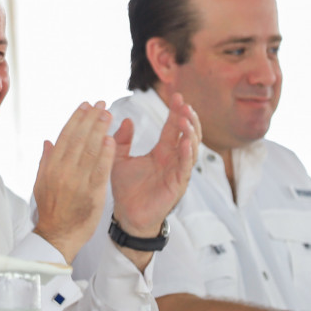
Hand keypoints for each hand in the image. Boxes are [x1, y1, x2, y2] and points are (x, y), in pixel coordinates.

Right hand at [31, 102, 114, 262]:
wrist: (57, 235)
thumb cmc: (50, 210)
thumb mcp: (40, 183)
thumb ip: (45, 160)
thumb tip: (47, 141)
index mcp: (51, 167)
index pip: (65, 137)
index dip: (76, 119)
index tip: (85, 105)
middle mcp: (63, 171)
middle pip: (78, 139)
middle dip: (90, 119)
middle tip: (101, 104)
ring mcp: (77, 182)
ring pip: (89, 150)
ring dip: (99, 130)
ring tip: (108, 114)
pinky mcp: (92, 193)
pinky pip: (100, 170)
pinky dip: (106, 154)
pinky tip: (111, 139)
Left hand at [110, 92, 200, 237]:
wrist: (126, 214)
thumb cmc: (125, 189)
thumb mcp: (119, 159)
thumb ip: (122, 140)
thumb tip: (125, 120)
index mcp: (161, 152)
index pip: (172, 128)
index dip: (176, 112)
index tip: (177, 95)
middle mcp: (172, 160)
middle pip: (186, 135)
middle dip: (187, 118)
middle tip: (184, 103)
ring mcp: (177, 172)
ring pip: (191, 149)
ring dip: (190, 133)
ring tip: (186, 118)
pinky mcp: (177, 185)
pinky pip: (185, 168)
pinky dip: (187, 155)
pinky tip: (186, 143)